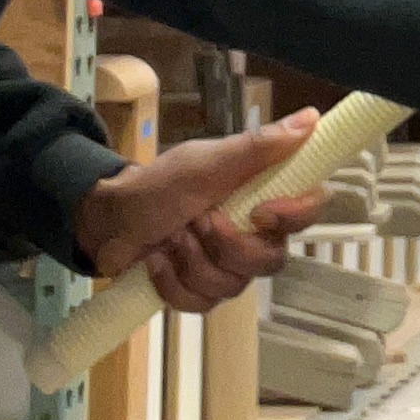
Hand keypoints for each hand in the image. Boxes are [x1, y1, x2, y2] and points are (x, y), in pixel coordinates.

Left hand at [73, 114, 326, 310]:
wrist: (106, 221)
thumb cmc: (157, 186)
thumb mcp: (205, 162)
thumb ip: (258, 147)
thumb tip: (312, 116)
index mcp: (262, 197)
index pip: (308, 212)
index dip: (292, 218)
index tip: (260, 211)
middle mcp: (253, 235)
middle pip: (270, 260)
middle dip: (224, 244)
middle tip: (194, 220)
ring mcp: (228, 268)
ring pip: (233, 285)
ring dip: (191, 260)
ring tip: (169, 238)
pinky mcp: (202, 293)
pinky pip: (202, 303)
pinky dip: (172, 282)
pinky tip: (157, 262)